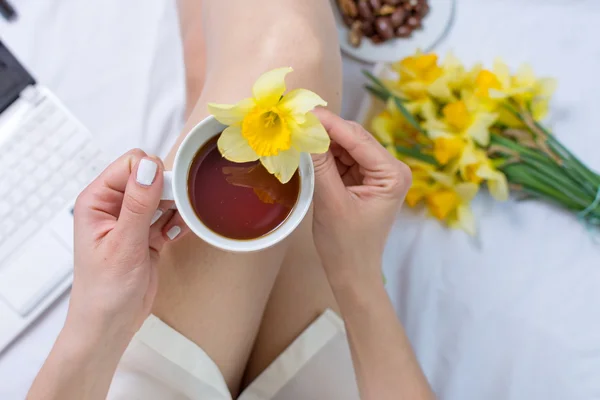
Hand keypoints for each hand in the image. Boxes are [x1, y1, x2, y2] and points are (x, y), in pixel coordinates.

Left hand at [65, 149, 187, 349]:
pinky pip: (169, 216)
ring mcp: (131, 220)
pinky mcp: (147, 234)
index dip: (151, 174)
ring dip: (175, 207)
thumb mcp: (124, 245)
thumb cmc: (105, 291)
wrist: (111, 325)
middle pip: (149, 177)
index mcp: (97, 201)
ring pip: (163, 196)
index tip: (165, 194)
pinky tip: (176, 236)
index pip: (130, 164)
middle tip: (175, 213)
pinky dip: (178, 223)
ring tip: (174, 228)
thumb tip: (148, 167)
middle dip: (168, 191)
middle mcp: (113, 206)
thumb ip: (137, 204)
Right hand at [311, 109, 410, 282]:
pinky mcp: (363, 180)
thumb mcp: (331, 202)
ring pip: (346, 146)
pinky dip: (324, 154)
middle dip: (325, 129)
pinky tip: (307, 148)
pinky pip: (342, 159)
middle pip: (353, 138)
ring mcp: (377, 174)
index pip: (358, 139)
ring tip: (296, 131)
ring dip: (323, 140)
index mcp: (392, 174)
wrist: (351, 273)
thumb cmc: (346, 245)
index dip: (329, 123)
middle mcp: (390, 169)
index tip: (303, 109)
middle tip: (295, 118)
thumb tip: (306, 130)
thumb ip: (320, 164)